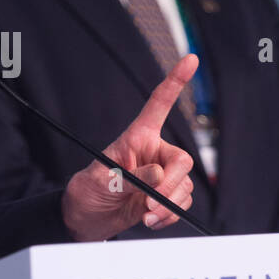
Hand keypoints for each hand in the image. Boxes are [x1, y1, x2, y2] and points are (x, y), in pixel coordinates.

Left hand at [60, 54, 198, 242]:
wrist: (88, 219)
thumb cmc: (88, 192)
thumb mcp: (99, 182)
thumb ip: (128, 179)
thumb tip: (158, 178)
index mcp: (137, 137)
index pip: (158, 105)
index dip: (175, 82)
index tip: (190, 59)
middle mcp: (154, 152)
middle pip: (182, 160)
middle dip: (170, 185)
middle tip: (150, 203)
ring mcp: (161, 175)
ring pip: (184, 185)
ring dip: (168, 204)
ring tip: (144, 214)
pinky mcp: (166, 195)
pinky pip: (182, 203)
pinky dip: (170, 214)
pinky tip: (151, 219)